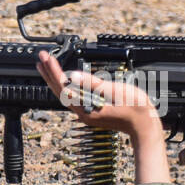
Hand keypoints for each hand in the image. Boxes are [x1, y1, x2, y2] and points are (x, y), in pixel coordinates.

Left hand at [35, 50, 163, 139]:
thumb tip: (73, 76)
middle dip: (49, 73)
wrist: (144, 127)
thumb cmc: (135, 110)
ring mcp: (87, 113)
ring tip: (46, 68)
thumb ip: (93, 83)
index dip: (54, 70)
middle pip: (60, 91)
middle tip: (40, 58)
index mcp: (86, 107)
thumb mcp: (115, 91)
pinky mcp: (92, 112)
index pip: (64, 86)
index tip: (47, 58)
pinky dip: (65, 86)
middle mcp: (83, 112)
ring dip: (55, 79)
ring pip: (64, 95)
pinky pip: (73, 98)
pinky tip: (65, 81)